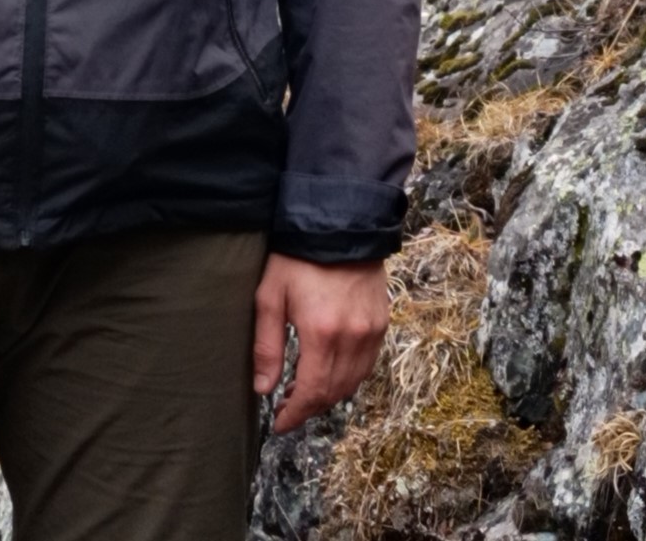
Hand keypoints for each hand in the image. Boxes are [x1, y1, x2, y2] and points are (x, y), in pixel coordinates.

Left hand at [252, 253, 388, 432]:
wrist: (339, 221)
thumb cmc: (297, 256)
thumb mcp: (270, 296)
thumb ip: (267, 346)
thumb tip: (263, 388)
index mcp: (322, 333)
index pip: (311, 393)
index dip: (294, 415)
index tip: (279, 424)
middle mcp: (352, 337)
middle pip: (333, 392)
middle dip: (308, 408)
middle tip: (286, 408)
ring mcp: (372, 330)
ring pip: (353, 382)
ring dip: (329, 395)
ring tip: (303, 391)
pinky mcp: (382, 322)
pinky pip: (367, 364)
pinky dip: (348, 377)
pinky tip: (329, 371)